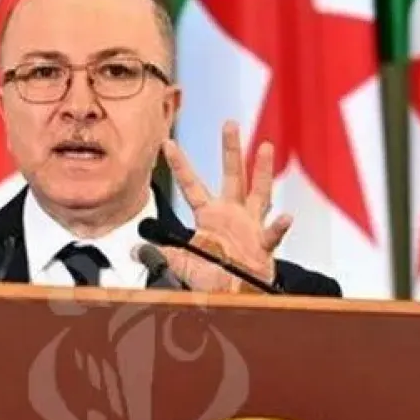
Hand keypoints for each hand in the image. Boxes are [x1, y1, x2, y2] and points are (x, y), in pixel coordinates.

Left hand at [159, 121, 292, 292]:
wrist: (233, 295)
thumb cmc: (211, 277)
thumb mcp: (181, 263)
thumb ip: (161, 253)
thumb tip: (134, 250)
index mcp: (209, 215)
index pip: (192, 185)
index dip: (179, 165)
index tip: (166, 143)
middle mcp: (232, 214)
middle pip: (232, 175)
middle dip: (231, 150)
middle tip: (229, 123)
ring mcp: (250, 226)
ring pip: (259, 192)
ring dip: (262, 171)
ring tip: (265, 147)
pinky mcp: (264, 245)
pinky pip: (272, 234)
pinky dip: (279, 227)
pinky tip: (286, 217)